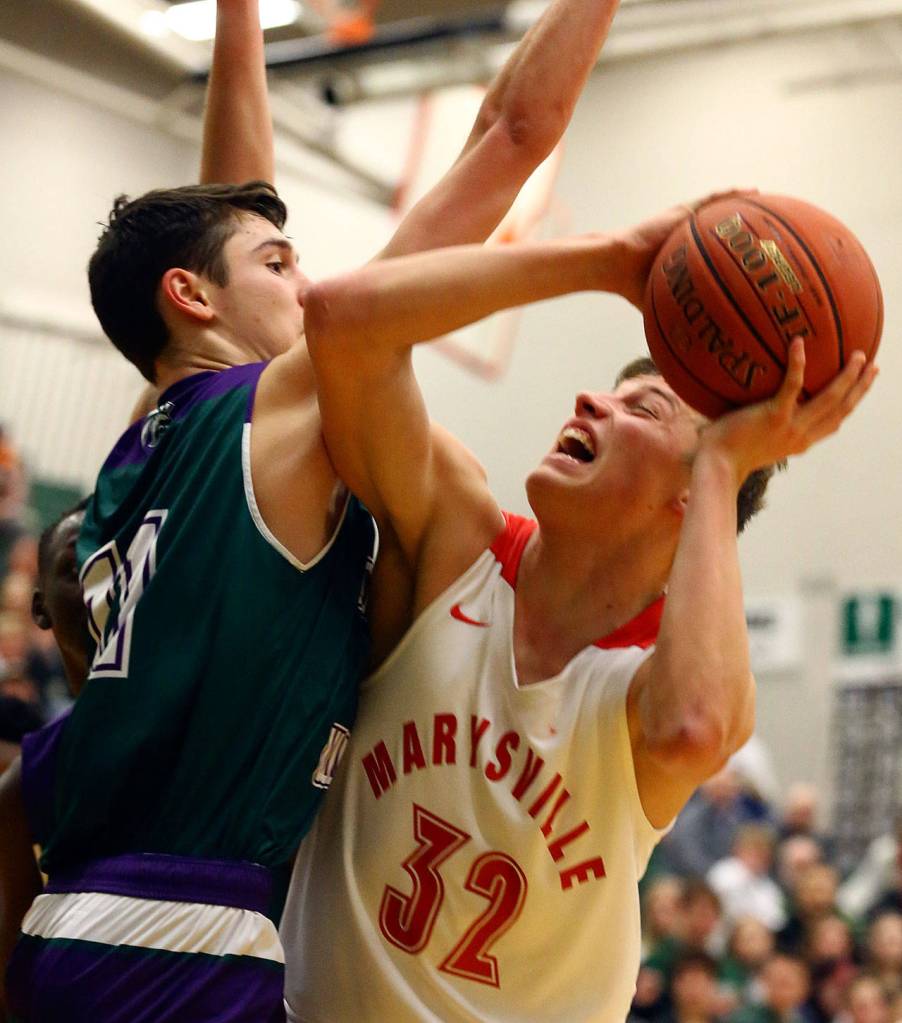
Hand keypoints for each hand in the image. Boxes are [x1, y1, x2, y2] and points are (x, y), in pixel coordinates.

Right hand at [614, 188, 757, 307]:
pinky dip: (730, 194)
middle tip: (771, 232)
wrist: (619, 264)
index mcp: (686, 258)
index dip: (738, 256)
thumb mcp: (663, 305)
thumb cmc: (634, 286)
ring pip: (720, 211)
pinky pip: (711, 200)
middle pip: (723, 231)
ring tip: (767, 201)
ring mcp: (686, 222)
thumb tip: (685, 351)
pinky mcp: (682, 211)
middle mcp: (689, 238)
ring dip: (743, 205)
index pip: (718, 255)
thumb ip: (677, 320)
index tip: (759, 261)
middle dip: (745, 231)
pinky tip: (750, 190)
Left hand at [699, 337, 877, 482]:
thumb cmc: (726, 454)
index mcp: (799, 443)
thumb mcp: (755, 444)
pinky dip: (798, 364)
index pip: (833, 424)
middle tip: (872, 366)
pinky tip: (798, 343)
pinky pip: (792, 386)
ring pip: (831, 399)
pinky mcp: (774, 416)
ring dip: (848, 376)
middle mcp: (801, 437)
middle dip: (860, 387)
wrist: (716, 466)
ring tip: (858, 355)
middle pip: (842, 409)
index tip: (860, 389)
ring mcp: (790, 427)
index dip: (850, 405)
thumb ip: (764, 430)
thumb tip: (756, 412)